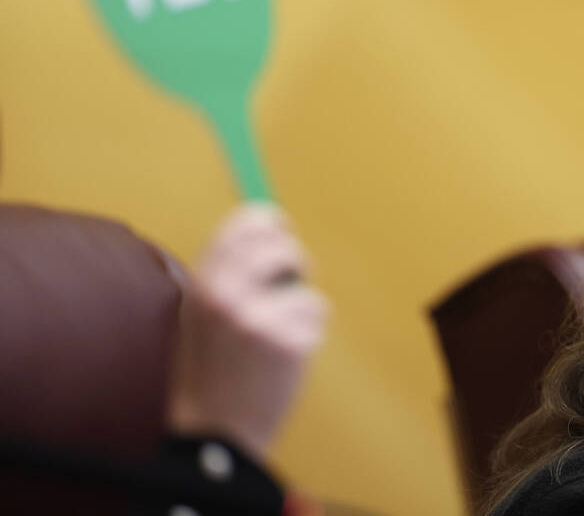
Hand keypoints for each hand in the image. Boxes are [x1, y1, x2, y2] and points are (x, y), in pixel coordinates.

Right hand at [167, 204, 328, 460]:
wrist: (213, 430)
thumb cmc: (209, 369)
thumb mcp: (199, 313)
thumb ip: (224, 273)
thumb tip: (265, 230)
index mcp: (202, 284)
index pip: (242, 225)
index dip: (268, 220)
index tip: (281, 226)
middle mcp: (228, 295)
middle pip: (282, 245)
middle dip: (294, 260)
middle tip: (290, 280)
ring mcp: (259, 319)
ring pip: (306, 284)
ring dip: (300, 303)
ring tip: (279, 329)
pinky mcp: (289, 342)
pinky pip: (317, 311)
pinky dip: (309, 330)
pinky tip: (286, 354)